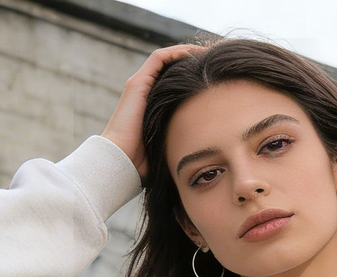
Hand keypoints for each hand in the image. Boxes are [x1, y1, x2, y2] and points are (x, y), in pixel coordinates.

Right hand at [102, 43, 206, 181]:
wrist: (122, 162)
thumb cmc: (143, 164)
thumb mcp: (169, 148)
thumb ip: (180, 142)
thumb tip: (204, 153)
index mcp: (152, 106)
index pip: (174, 84)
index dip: (193, 78)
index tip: (214, 80)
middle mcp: (145, 92)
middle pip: (171, 69)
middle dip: (192, 63)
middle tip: (215, 63)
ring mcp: (140, 86)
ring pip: (166, 59)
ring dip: (186, 53)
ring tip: (208, 54)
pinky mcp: (137, 83)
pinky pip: (159, 58)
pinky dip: (176, 53)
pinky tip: (194, 54)